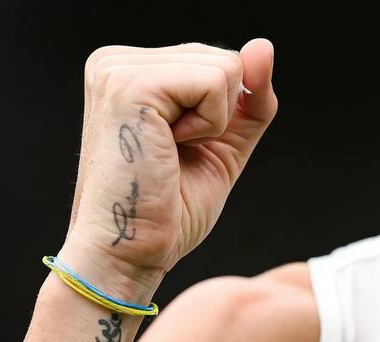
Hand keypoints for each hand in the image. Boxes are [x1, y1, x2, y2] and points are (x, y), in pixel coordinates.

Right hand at [59, 39, 277, 291]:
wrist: (128, 256)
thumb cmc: (167, 212)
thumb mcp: (222, 144)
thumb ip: (248, 98)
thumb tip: (263, 46)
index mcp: (129, 71)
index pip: (215, 62)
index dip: (220, 115)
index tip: (176, 151)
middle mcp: (116, 61)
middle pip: (224, 59)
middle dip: (218, 118)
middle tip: (171, 157)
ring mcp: (119, 68)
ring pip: (226, 67)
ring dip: (213, 124)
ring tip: (167, 154)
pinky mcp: (131, 84)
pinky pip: (215, 82)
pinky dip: (209, 126)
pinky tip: (168, 149)